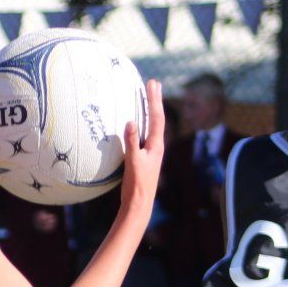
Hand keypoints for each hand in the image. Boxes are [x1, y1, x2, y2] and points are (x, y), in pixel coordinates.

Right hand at [120, 79, 165, 206]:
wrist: (140, 203)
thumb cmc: (137, 184)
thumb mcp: (133, 162)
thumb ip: (132, 142)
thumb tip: (130, 121)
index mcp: (156, 145)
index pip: (157, 117)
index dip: (155, 100)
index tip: (153, 84)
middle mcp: (156, 146)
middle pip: (157, 118)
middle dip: (155, 100)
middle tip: (154, 83)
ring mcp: (150, 151)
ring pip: (152, 125)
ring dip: (150, 110)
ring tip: (148, 97)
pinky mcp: (143, 156)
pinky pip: (144, 134)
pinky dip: (142, 123)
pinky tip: (135, 122)